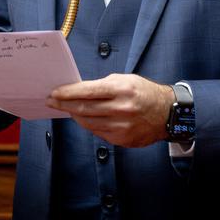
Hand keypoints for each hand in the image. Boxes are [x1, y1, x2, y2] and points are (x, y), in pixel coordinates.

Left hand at [47, 73, 173, 147]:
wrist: (166, 113)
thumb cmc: (144, 93)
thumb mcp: (126, 80)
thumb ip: (104, 85)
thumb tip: (79, 91)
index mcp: (122, 89)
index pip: (87, 91)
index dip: (68, 92)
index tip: (55, 92)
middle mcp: (121, 108)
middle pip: (84, 108)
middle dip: (64, 104)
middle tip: (52, 101)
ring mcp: (121, 126)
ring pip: (87, 122)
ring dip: (74, 115)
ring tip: (66, 109)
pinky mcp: (121, 139)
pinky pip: (97, 132)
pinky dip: (88, 124)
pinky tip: (83, 118)